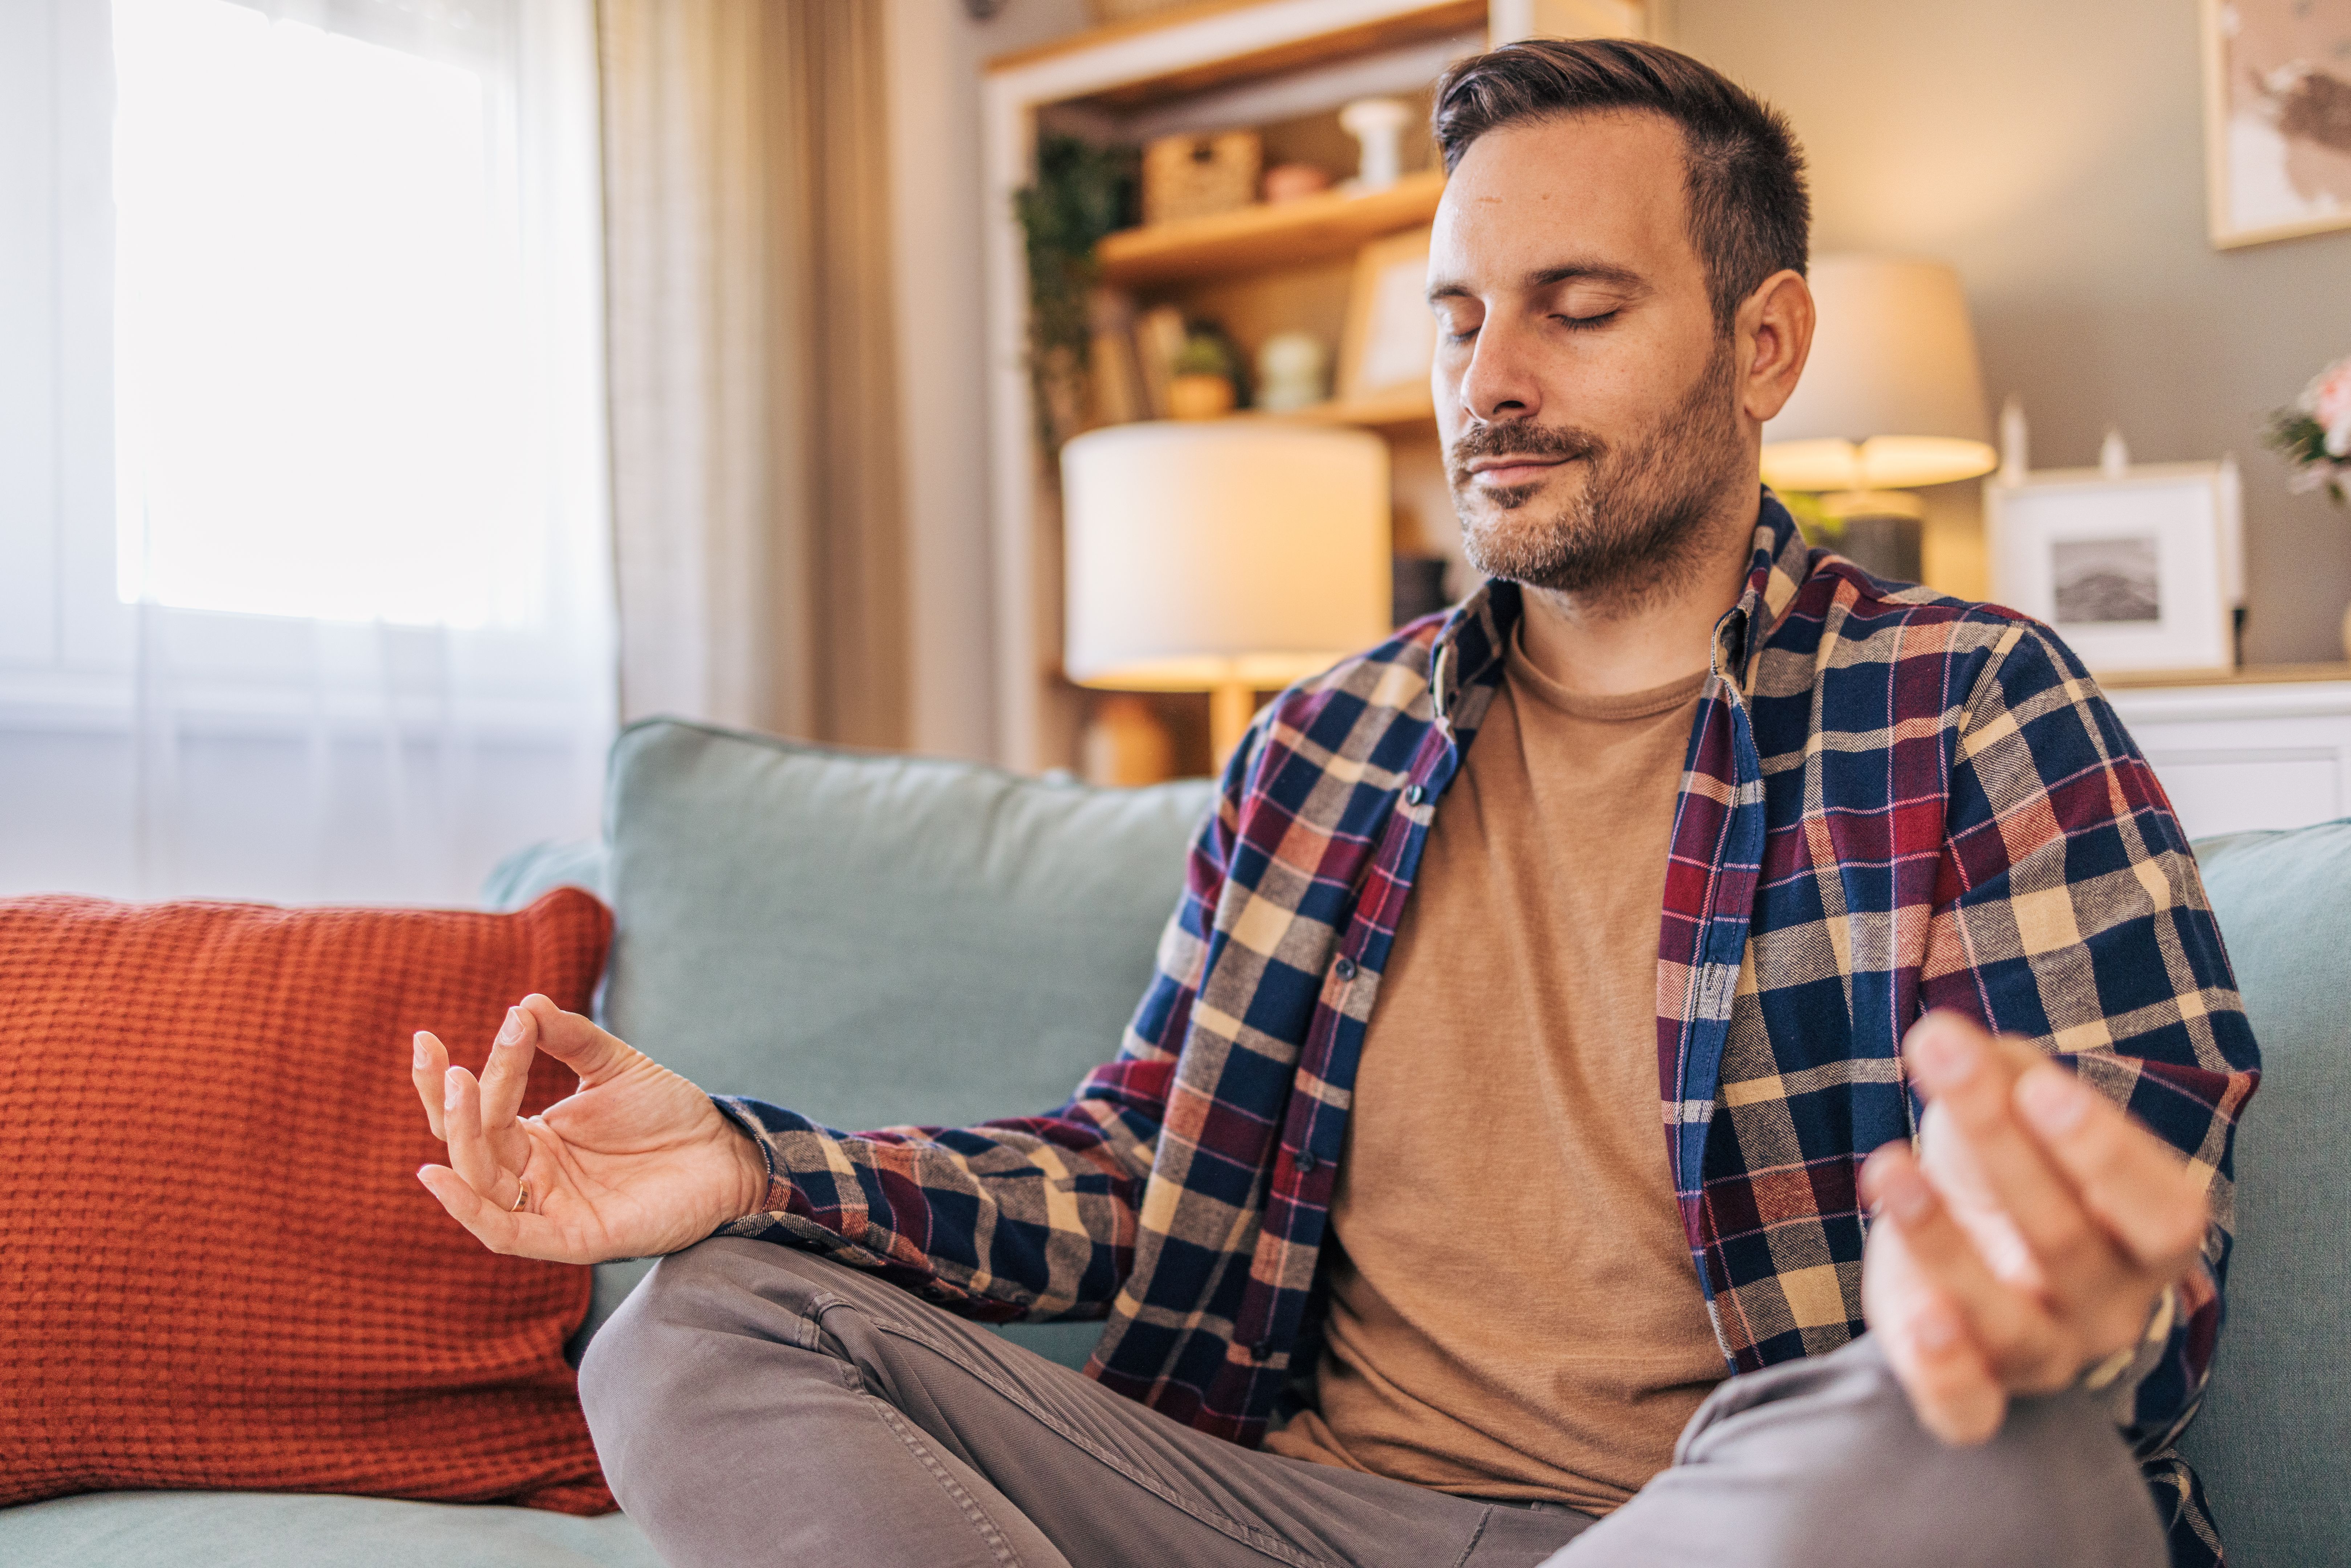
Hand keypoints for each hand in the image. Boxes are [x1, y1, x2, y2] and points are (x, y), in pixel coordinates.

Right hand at [410, 993, 770, 1262]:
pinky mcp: (572, 1239)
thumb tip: (525, 1003)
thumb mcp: (616, 1066)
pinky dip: (468, 1209)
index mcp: (534, 1139)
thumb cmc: (669, 1113)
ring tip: (457, 1086)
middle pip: (469, 1146)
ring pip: (482, 1182)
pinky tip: (438, 1174)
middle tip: (451, 1065)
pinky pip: (506, 1233)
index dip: (444, 1080)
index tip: (426, 1037)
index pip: (477, 1111)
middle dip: (454, 1105)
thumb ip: (570, 1038)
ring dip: (463, 1138)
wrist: (725, 1152)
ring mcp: (550, 1209)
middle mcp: (533, 1176)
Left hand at [1858, 1011, 2208, 1444]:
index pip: (2158, 1209)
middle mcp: (2110, 1306)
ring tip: (1888, 1167)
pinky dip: (1942, 1371)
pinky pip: (1968, 1410)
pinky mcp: (1976, 1392)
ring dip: (1942, 1243)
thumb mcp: (2015, 1109)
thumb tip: (1947, 1038)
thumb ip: (2001, 1073)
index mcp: (2150, 1236)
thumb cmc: (2009, 1163)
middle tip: (1941, 1061)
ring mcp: (2046, 1358)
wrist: (1975, 1246)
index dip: (2102, 1151)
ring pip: (2006, 1323)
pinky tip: (1915, 1313)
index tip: (2038, 1086)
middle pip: (2063, 1240)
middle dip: (1998, 1145)